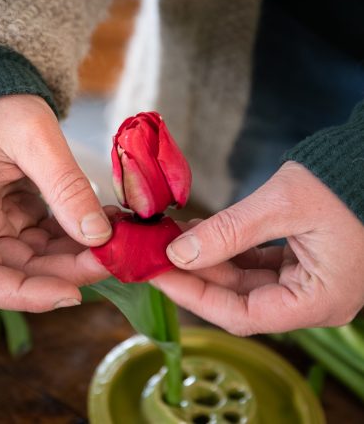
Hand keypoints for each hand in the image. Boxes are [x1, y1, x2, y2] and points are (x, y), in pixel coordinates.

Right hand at [0, 95, 109, 310]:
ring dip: (77, 255)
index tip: (73, 293)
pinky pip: (48, 237)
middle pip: (20, 272)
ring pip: (39, 259)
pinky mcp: (17, 214)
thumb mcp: (34, 137)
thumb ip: (65, 185)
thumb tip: (98, 235)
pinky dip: (76, 235)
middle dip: (68, 270)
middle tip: (115, 256)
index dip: (26, 296)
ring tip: (117, 237)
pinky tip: (104, 223)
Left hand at [153, 162, 363, 334]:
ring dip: (209, 261)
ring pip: (245, 282)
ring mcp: (308, 281)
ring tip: (172, 240)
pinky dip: (228, 250)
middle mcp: (315, 300)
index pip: (244, 316)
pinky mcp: (302, 262)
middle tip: (157, 254)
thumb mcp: (281, 205)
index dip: (195, 297)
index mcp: (320, 300)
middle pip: (241, 300)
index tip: (160, 274)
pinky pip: (257, 265)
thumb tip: (179, 252)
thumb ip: (228, 231)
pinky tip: (200, 234)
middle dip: (196, 275)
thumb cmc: (342, 183)